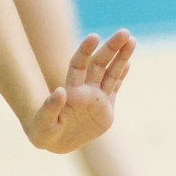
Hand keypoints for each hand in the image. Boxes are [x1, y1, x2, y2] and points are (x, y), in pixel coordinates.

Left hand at [23, 30, 135, 153]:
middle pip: (99, 64)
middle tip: (124, 32)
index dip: (85, 51)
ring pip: (111, 73)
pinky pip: (115, 88)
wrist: (56, 143)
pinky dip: (122, 75)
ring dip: (122, 57)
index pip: (79, 65)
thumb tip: (60, 91)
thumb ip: (50, 107)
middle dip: (111, 48)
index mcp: (71, 91)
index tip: (94, 37)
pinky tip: (129, 62)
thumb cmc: (44, 133)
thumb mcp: (43, 123)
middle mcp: (85, 89)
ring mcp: (97, 98)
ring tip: (131, 40)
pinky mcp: (107, 109)